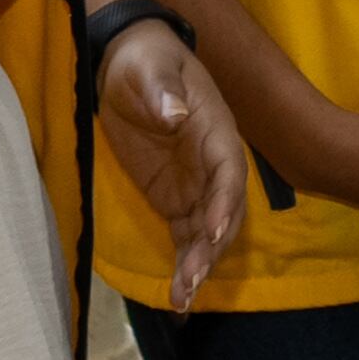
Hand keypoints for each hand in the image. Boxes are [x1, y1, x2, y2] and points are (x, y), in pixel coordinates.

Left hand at [94, 22, 249, 312]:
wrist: (130, 64)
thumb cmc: (145, 61)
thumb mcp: (150, 67)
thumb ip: (163, 89)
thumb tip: (175, 114)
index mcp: (215, 130)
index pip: (228, 170)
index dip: (224, 201)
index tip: (214, 231)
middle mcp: (213, 164)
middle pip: (224, 211)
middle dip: (212, 246)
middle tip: (193, 279)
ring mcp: (196, 186)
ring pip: (206, 233)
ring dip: (199, 264)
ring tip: (183, 298)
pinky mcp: (175, 200)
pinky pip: (185, 237)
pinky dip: (184, 264)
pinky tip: (178, 296)